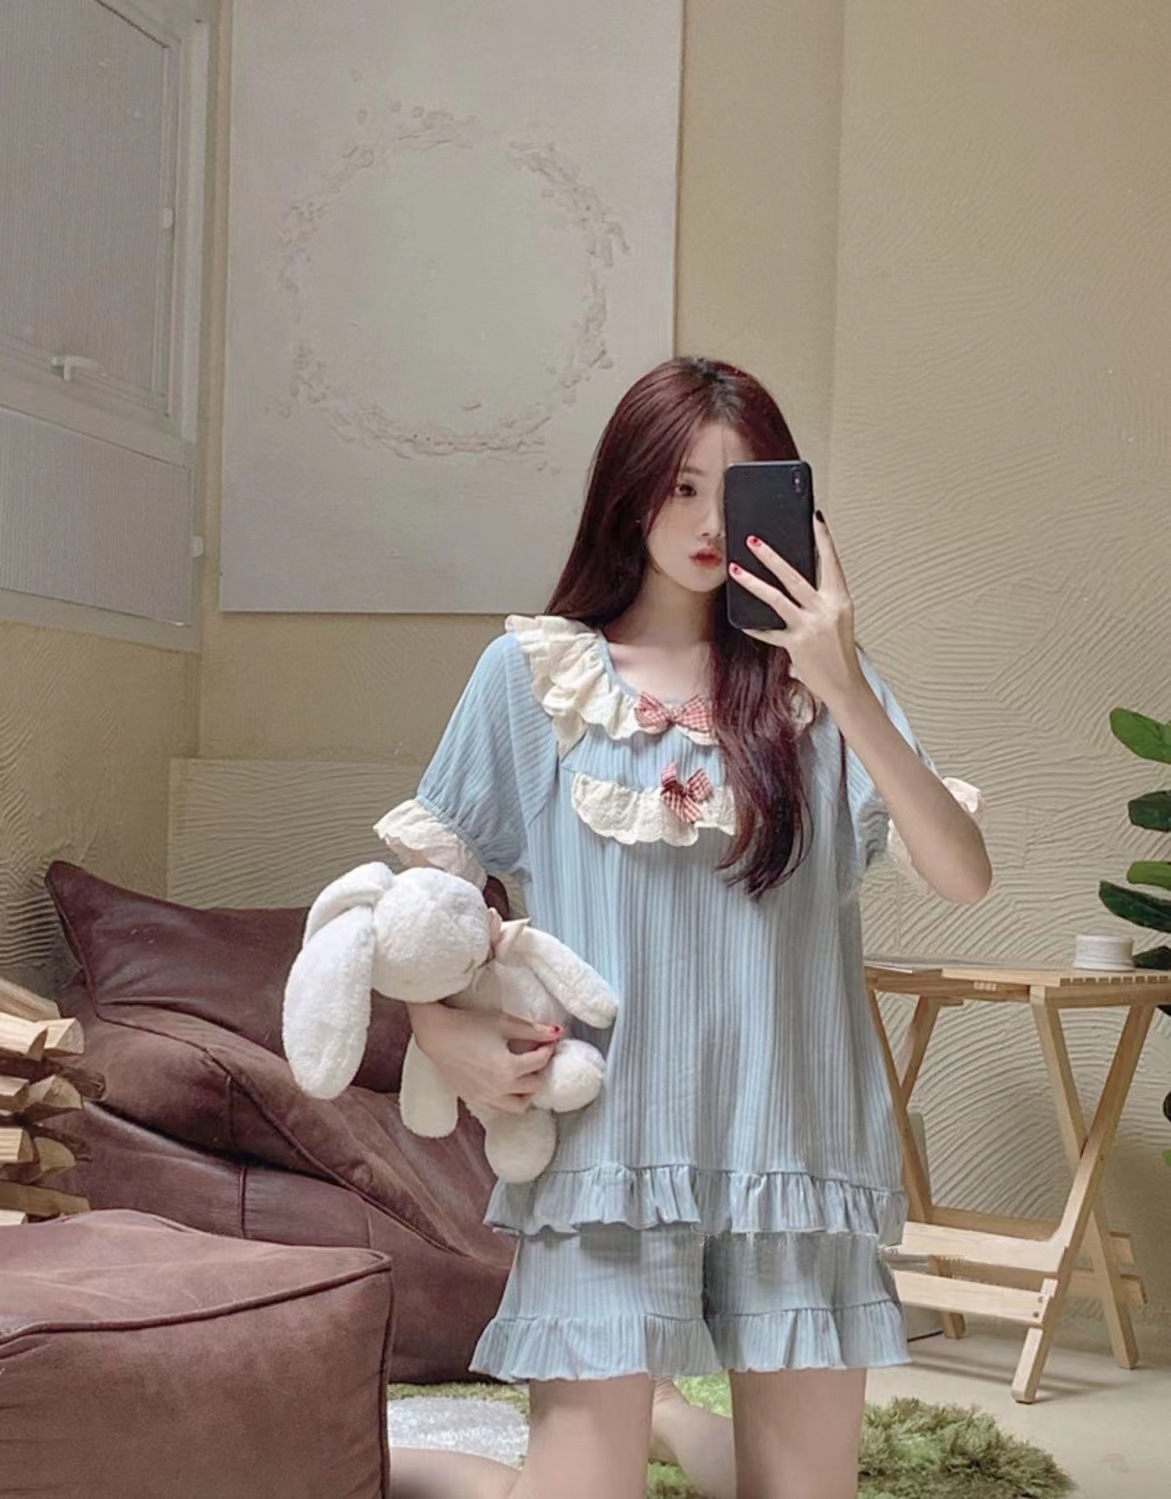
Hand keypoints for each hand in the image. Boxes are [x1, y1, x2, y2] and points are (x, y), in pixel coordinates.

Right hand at [408, 1003, 561, 1114]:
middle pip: (535, 1086)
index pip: (541, 1062)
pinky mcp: (473, 1099)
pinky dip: (508, 1100)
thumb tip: (557, 1032)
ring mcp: (486, 1097)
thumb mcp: (504, 1023)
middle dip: (540, 1071)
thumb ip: (533, 1030)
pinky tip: (506, 1084)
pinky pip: (498, 1109)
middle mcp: (500, 1088)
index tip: (548, 1041)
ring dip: (527, 1092)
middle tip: (538, 1057)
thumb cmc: (469, 1025)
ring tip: (525, 1075)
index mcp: (509, 1068)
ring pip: (518, 1106)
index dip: (548, 1049)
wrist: (436, 1034)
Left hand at [729, 512, 864, 708]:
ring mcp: (809, 627)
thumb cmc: (839, 650)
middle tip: (753, 541)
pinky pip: (769, 631)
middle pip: (794, 576)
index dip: (823, 540)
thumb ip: (820, 599)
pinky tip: (740, 619)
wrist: (844, 683)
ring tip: (735, 570)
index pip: (831, 563)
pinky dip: (754, 625)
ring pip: (776, 598)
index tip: (815, 518)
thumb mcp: (837, 618)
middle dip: (771, 556)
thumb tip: (795, 579)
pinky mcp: (795, 644)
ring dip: (752, 583)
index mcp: (840, 600)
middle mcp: (825, 610)